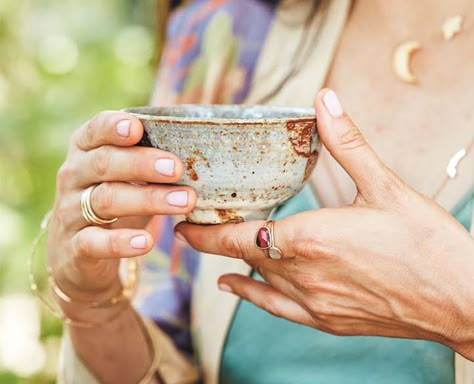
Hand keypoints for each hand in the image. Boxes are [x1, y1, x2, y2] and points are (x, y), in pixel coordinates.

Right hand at [48, 111, 196, 309]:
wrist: (81, 249)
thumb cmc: (116, 197)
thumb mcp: (128, 173)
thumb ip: (152, 156)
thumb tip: (201, 146)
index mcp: (86, 148)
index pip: (96, 129)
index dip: (114, 127)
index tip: (138, 128)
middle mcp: (74, 174)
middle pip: (105, 163)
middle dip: (142, 164)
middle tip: (177, 168)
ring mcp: (70, 210)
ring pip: (106, 199)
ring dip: (147, 200)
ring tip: (184, 202)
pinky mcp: (75, 245)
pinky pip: (94, 242)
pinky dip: (121, 242)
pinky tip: (147, 242)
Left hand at [176, 89, 473, 358]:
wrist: (461, 299)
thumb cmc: (426, 242)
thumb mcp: (384, 185)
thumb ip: (346, 144)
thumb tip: (325, 101)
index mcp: (308, 238)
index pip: (236, 236)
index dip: (204, 231)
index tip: (182, 222)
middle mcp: (301, 274)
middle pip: (239, 257)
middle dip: (212, 242)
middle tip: (191, 226)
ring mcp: (312, 302)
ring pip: (253, 282)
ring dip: (228, 264)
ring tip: (208, 252)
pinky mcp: (326, 320)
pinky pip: (275, 309)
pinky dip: (250, 295)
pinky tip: (235, 287)